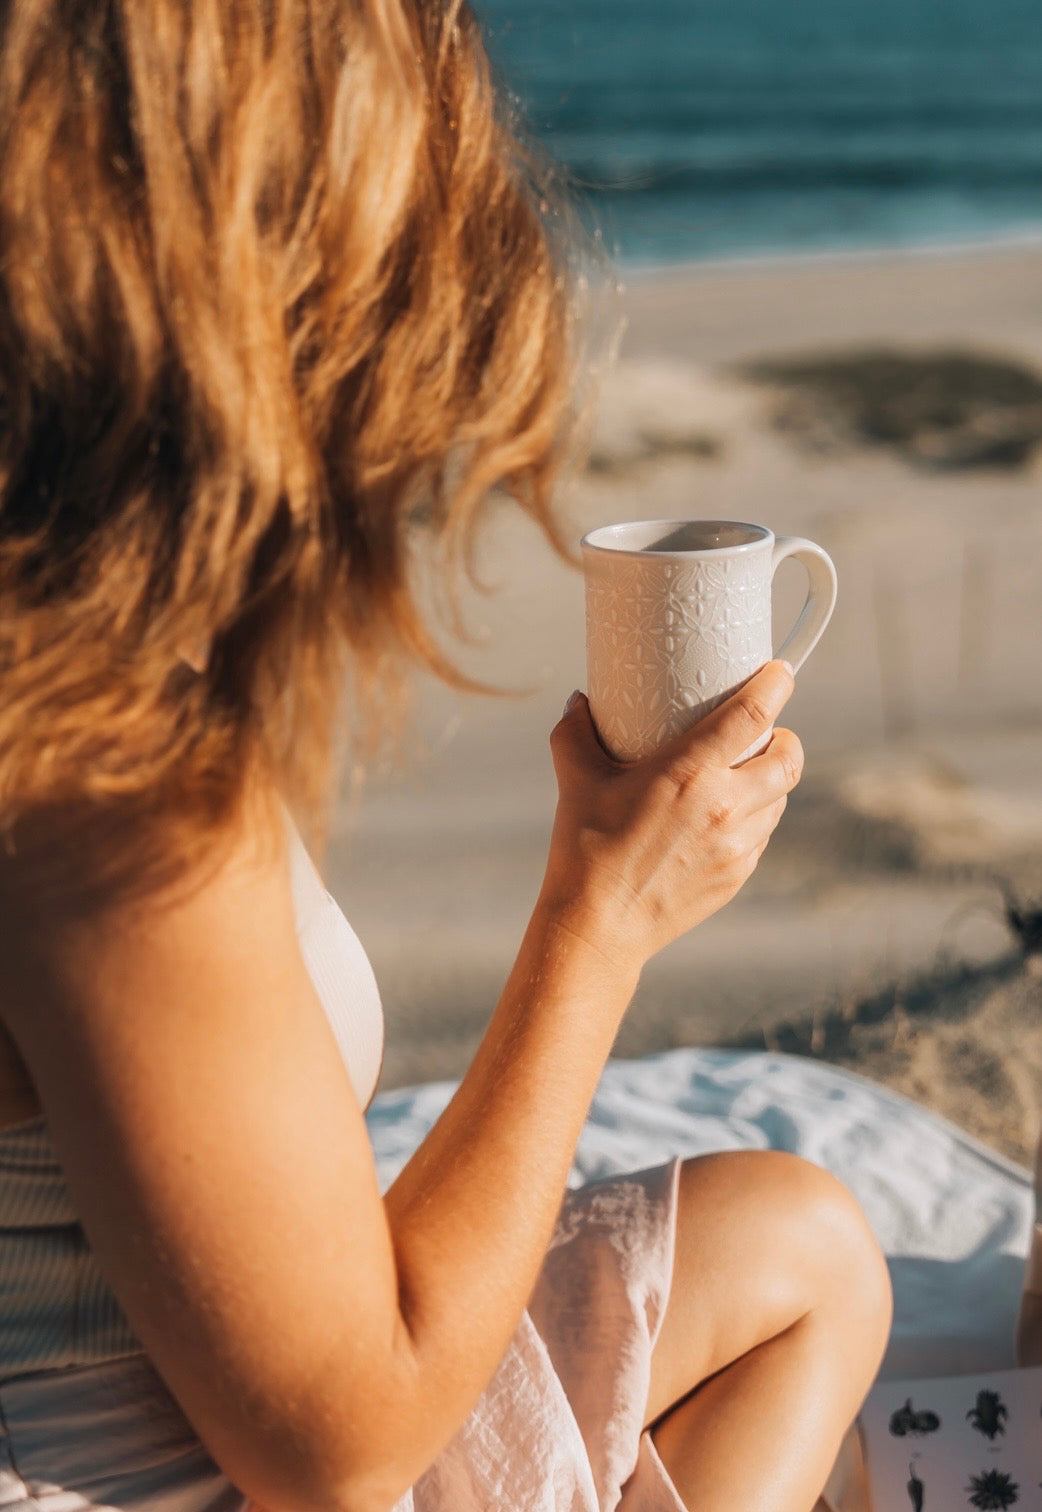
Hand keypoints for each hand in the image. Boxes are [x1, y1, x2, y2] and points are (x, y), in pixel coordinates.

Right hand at [539, 661, 802, 973]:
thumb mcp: (576, 781)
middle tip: (769, 731)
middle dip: (786, 738)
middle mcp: (725, 805)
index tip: (780, 672)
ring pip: (781, 798)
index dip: (776, 685)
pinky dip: (757, 816)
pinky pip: (764, 834)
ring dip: (774, 779)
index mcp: (690, 772)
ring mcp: (737, 844)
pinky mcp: (738, 874)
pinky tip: (730, 816)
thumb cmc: (586, 850)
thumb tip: (580, 700)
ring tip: (749, 772)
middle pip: (788, 758)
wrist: (600, 926)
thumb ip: (576, 733)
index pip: (754, 715)